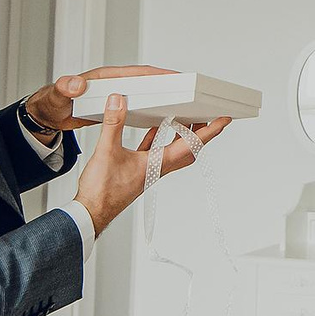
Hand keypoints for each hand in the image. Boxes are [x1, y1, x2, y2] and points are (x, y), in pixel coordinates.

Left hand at [23, 66, 176, 132]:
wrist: (48, 113)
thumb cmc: (52, 102)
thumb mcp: (58, 96)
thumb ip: (65, 88)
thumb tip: (76, 83)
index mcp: (106, 77)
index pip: (138, 73)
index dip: (160, 75)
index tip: (178, 78)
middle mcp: (115, 83)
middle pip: (150, 81)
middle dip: (172, 84)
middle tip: (194, 92)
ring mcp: (116, 94)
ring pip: (147, 92)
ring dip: (166, 96)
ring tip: (187, 105)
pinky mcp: (115, 106)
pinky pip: (140, 104)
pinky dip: (154, 108)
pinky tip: (163, 119)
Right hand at [73, 96, 229, 234]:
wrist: (91, 212)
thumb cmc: (102, 192)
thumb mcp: (107, 151)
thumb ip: (114, 124)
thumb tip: (119, 102)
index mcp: (158, 164)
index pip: (191, 145)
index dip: (209, 131)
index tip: (223, 119)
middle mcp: (158, 168)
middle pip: (188, 148)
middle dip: (201, 132)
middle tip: (209, 116)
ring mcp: (148, 170)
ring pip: (173, 149)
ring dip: (181, 134)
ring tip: (186, 117)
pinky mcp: (137, 170)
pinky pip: (154, 151)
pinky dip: (159, 138)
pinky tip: (154, 129)